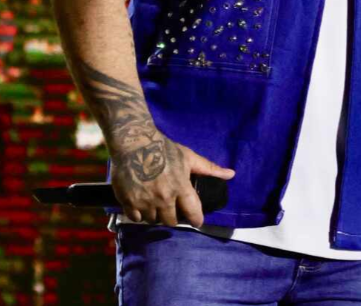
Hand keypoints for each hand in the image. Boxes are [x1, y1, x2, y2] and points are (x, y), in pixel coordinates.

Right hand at [110, 132, 234, 227]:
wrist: (131, 140)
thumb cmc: (162, 147)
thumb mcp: (187, 156)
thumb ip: (209, 168)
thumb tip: (232, 174)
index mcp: (181, 187)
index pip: (194, 214)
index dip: (196, 218)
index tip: (194, 218)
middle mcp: (164, 198)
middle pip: (171, 221)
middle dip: (172, 215)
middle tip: (169, 206)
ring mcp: (146, 201)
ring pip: (153, 220)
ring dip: (155, 214)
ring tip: (153, 203)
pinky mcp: (129, 201)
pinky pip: (136, 218)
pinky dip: (138, 213)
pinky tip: (139, 203)